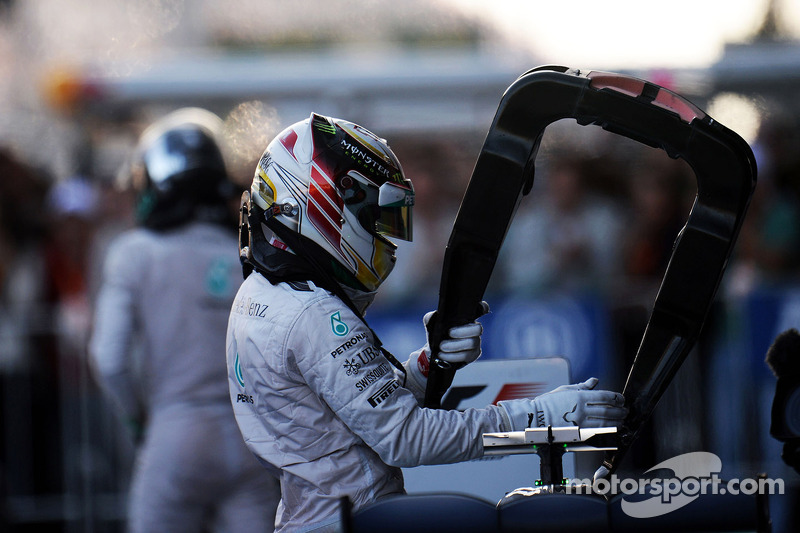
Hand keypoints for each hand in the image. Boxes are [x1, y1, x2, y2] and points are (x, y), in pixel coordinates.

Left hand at [422, 301, 489, 369]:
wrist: (435, 351)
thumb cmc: (437, 333)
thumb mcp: (432, 323)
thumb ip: (433, 317)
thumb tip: (435, 316)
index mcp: (467, 318)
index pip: (481, 309)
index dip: (483, 308)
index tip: (482, 308)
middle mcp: (474, 329)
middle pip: (477, 329)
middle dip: (463, 331)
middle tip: (449, 333)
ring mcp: (475, 343)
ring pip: (471, 343)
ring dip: (455, 345)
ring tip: (442, 346)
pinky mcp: (472, 355)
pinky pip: (466, 356)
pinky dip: (453, 356)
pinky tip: (443, 355)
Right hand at [498, 378, 626, 430]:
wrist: (535, 417)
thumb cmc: (548, 403)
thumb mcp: (565, 389)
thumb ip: (583, 386)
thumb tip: (595, 381)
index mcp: (579, 396)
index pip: (604, 396)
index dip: (616, 398)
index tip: (621, 399)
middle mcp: (581, 409)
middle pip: (608, 409)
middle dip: (620, 410)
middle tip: (625, 410)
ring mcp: (580, 422)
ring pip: (605, 422)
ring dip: (617, 421)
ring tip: (622, 420)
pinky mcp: (578, 432)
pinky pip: (597, 431)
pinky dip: (608, 430)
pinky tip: (613, 428)